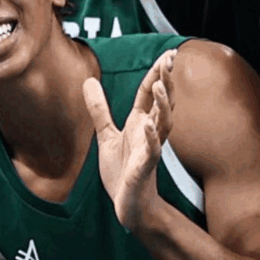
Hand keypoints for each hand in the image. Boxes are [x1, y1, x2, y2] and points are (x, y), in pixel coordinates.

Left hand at [83, 49, 174, 230]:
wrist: (129, 205)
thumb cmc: (122, 171)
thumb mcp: (106, 135)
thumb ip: (99, 109)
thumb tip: (89, 81)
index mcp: (140, 122)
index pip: (150, 92)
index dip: (158, 72)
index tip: (169, 54)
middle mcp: (148, 132)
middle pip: (162, 102)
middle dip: (167, 81)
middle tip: (171, 60)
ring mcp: (149, 149)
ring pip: (162, 123)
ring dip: (163, 105)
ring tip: (160, 85)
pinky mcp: (145, 167)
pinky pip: (152, 150)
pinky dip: (150, 137)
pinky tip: (146, 125)